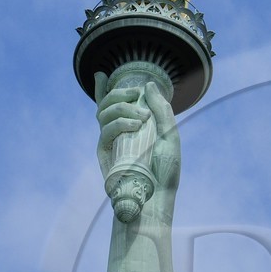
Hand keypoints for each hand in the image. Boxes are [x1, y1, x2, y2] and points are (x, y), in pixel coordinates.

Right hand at [97, 75, 180, 198]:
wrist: (157, 197)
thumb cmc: (165, 170)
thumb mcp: (170, 135)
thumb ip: (161, 110)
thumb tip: (148, 85)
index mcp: (132, 126)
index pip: (114, 104)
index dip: (102, 89)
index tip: (100, 74)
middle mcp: (118, 132)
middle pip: (107, 103)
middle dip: (119, 93)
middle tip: (136, 95)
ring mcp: (110, 142)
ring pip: (103, 113)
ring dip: (122, 107)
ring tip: (141, 117)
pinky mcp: (104, 153)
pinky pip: (105, 131)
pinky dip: (119, 123)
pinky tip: (134, 125)